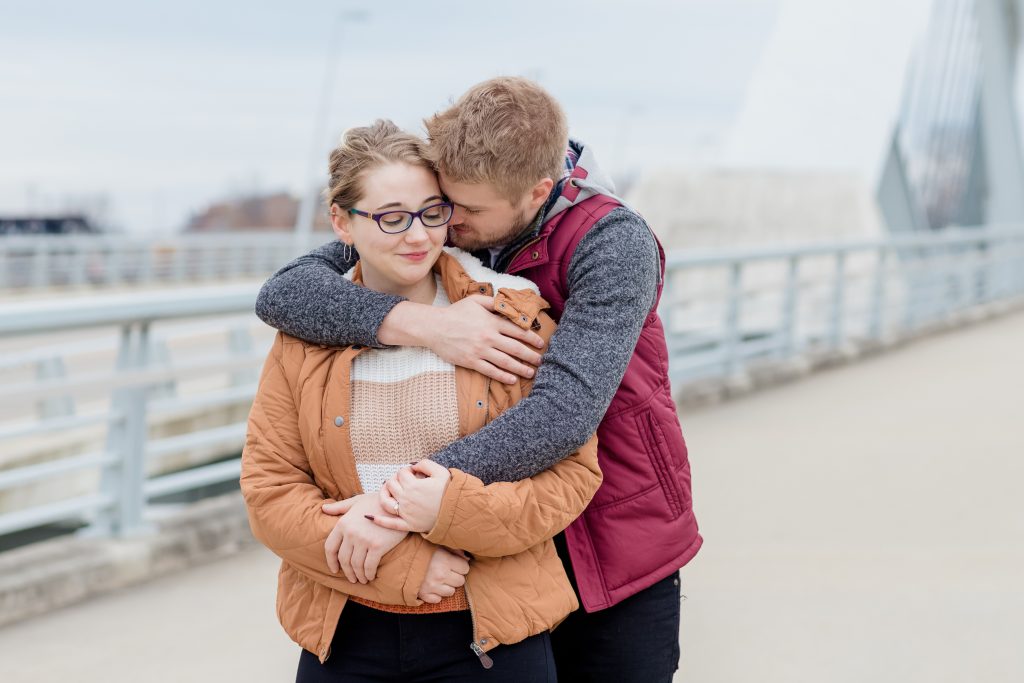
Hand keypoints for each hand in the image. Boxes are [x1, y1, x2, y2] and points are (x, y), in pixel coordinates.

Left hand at [321, 494, 407, 583]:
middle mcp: (351, 533)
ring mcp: (364, 540)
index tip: (335, 569)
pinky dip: (369, 574)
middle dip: (347, 572)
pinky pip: (369, 566)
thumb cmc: (377, 501)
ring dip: (358, 576)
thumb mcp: (356, 501)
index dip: (331, 561)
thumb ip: (339, 507)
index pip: (330, 547)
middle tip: (352, 578)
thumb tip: (323, 508)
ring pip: (356, 565)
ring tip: (362, 579)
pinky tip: (371, 576)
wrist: (399, 503)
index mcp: (343, 523)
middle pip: (344, 559)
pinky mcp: (378, 546)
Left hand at [374, 460, 450, 532]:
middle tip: (404, 481)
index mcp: (413, 485)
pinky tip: (370, 516)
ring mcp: (406, 513)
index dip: (406, 470)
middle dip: (395, 479)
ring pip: (385, 502)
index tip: (414, 473)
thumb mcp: (440, 471)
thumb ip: (424, 464)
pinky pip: (390, 524)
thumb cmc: (450, 491)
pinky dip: (379, 520)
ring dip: (383, 494)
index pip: (401, 473)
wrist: (459, 512)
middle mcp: (406, 499)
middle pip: (391, 484)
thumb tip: (413, 466)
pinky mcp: (409, 525)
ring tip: (387, 490)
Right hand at [381, 296, 544, 384]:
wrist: (434, 327)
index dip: (532, 338)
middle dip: (530, 356)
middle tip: (541, 361)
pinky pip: (490, 371)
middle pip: (515, 348)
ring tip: (531, 373)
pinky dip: (503, 376)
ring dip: (520, 368)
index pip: (518, 331)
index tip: (541, 343)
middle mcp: (488, 337)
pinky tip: (512, 380)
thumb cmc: (455, 312)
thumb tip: (508, 303)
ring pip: (505, 362)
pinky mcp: (471, 361)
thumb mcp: (475, 301)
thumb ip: (493, 302)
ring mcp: (480, 351)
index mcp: (492, 322)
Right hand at [418, 547, 469, 603]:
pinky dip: (436, 594)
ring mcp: (432, 587)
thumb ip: (453, 550)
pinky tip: (432, 585)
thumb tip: (467, 558)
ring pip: (451, 592)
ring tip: (439, 578)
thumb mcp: (437, 545)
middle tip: (447, 570)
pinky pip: (438, 599)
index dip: (461, 565)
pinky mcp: (424, 595)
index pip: (465, 568)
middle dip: (456, 576)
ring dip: (447, 586)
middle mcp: (441, 575)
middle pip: (460, 581)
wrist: (397, 558)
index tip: (454, 563)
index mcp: (445, 560)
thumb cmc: (418, 549)